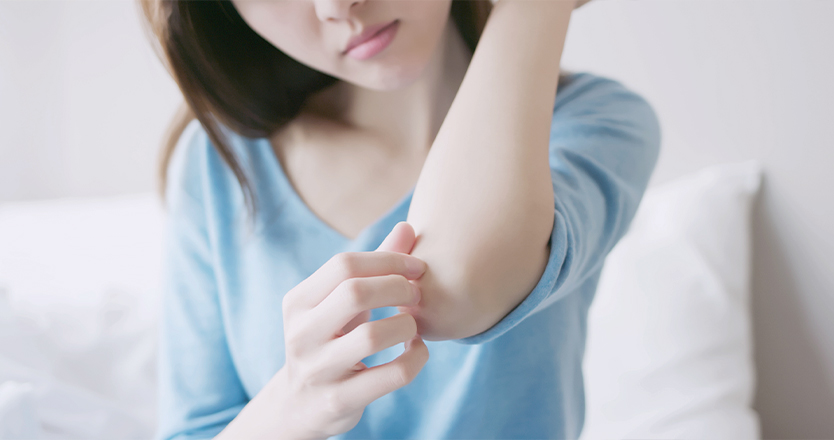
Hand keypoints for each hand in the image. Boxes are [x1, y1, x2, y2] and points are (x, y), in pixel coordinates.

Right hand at [269, 222, 428, 438]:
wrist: (300, 405)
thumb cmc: (329, 340)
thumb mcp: (342, 304)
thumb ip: (374, 267)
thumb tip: (408, 227)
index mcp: (298, 302)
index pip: (344, 265)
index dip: (388, 260)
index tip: (416, 268)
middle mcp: (301, 334)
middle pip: (355, 292)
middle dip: (397, 287)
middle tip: (417, 294)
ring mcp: (318, 370)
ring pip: (373, 336)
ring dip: (407, 325)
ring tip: (413, 325)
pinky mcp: (339, 401)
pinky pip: (392, 375)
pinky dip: (416, 359)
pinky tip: (417, 351)